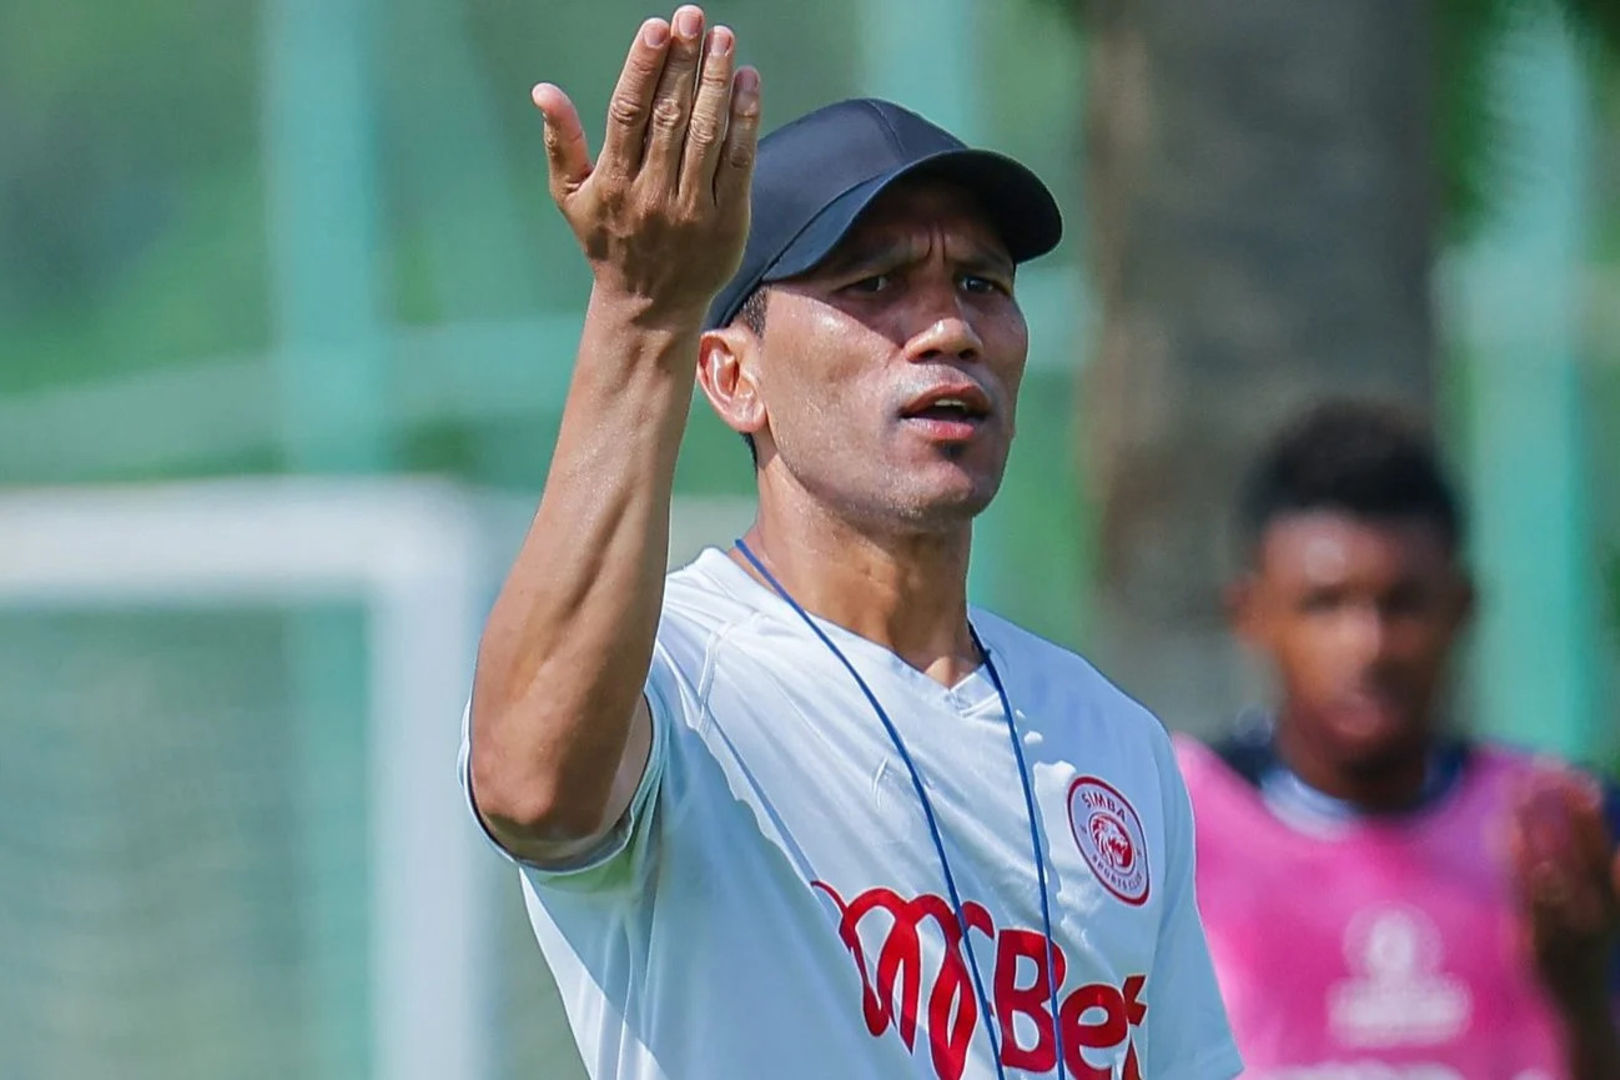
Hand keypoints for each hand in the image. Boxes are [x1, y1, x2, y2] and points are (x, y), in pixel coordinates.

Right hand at [533, 6, 760, 320]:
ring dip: (717, 81)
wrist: (649, 308)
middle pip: (670, 115)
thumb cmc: (608, 244)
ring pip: (707, 133)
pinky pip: (738, 162)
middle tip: (694, 17)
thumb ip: (561, 142)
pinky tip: (747, 84)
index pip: (627, 113)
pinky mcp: (726, 220)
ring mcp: (691, 208)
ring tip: (723, 38)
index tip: (656, 29)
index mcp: (612, 182)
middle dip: (683, 62)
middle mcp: (651, 193)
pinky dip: (745, 120)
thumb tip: (543, 91)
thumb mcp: (571, 198)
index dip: (643, 68)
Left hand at [1509, 768, 1619, 1010]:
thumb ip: (1599, 864)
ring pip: (1542, 870)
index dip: (1589, 811)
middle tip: (1533, 773)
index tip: (1575, 775)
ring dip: (1527, 829)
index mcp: (1615, 901)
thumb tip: (1590, 806)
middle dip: (1552, 810)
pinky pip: (1520, 893)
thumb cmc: (1591, 940)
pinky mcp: (1536, 942)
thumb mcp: (1606, 904)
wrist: (1581, 1004)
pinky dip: (1512, 860)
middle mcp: (1594, 915)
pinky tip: (1502, 831)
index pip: (1603, 847)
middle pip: (1570, 851)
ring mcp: (1564, 929)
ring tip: (1514, 796)